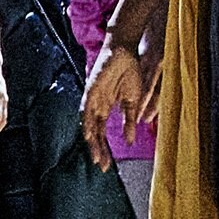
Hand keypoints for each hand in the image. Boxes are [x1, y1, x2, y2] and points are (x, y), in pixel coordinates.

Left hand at [77, 38, 149, 167]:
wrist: (126, 52)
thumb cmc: (129, 73)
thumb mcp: (133, 102)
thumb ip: (129, 121)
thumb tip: (129, 141)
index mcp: (105, 110)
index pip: (102, 135)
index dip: (104, 150)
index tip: (107, 165)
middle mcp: (96, 107)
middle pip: (94, 134)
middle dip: (98, 151)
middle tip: (102, 167)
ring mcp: (92, 100)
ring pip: (89, 126)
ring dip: (92, 142)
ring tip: (97, 157)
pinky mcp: (90, 91)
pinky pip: (86, 111)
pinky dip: (88, 124)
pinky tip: (90, 135)